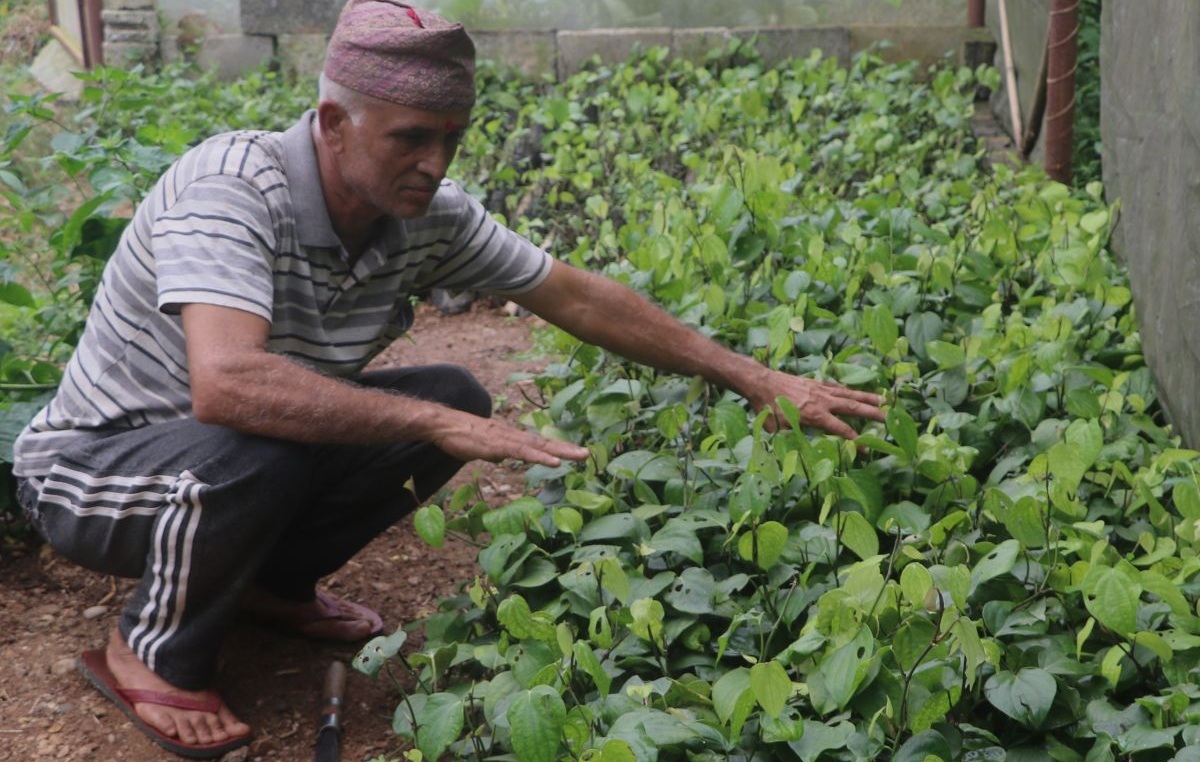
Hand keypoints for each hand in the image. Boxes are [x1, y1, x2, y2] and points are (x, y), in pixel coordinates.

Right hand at [430, 411, 589, 466]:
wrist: (444, 424)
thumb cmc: (461, 436)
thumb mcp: (484, 448)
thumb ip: (497, 451)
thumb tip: (503, 457)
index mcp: (511, 437)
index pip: (539, 444)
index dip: (558, 448)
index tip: (576, 453)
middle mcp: (514, 436)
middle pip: (545, 443)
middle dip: (567, 449)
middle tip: (587, 454)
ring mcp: (507, 439)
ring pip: (539, 447)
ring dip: (560, 452)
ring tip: (579, 456)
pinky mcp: (499, 445)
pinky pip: (523, 453)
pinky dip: (541, 458)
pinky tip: (554, 463)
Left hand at [750, 370, 885, 439]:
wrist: (760, 382)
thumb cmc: (767, 408)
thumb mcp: (776, 430)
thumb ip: (789, 443)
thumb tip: (795, 461)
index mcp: (815, 415)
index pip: (841, 429)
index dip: (855, 440)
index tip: (867, 449)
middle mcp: (822, 401)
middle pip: (853, 407)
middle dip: (872, 414)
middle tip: (890, 419)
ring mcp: (821, 390)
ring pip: (849, 394)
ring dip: (868, 398)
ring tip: (885, 401)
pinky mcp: (816, 383)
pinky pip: (838, 387)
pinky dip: (850, 391)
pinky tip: (857, 393)